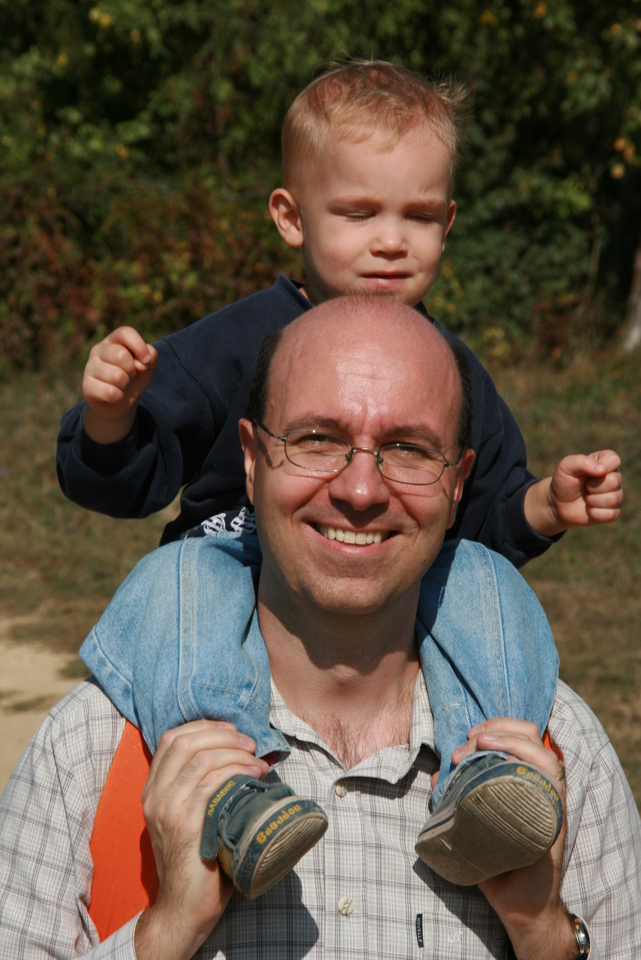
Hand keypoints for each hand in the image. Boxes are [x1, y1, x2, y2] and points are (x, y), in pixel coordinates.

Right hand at [82, 327, 157, 443]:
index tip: (146, 361)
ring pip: (117, 376)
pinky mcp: (86, 386)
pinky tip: (114, 395)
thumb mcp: (147, 366)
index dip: (139, 346)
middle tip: (130, 376)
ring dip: (126, 385)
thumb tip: (143, 361)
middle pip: (121, 355)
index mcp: (113, 340)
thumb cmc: (133, 379)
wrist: (119, 403)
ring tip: (122, 385)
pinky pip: (110, 392)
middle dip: (132, 370)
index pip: (125, 333)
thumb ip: (151, 356)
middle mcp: (98, 350)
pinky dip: (118, 396)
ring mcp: (90, 367)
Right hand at [134, 720, 269, 959]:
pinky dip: (236, 773)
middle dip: (224, 735)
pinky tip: (254, 777)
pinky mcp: (186, 825)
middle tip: (250, 744)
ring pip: (202, 758)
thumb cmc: (196, 858)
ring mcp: (168, 810)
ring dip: (236, 754)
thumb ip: (196, 786)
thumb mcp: (186, 816)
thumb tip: (235, 752)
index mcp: (152, 790)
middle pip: (187, 742)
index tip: (231, 730)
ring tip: (258, 762)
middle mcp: (155, 796)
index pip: (171, 739)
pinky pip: (211, 784)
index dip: (204, 726)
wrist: (183, 906)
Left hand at [449, 719, 575, 959]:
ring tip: (479, 742)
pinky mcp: (554, 818)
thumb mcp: (472, 822)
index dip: (496, 724)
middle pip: (531, 734)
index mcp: (525, 780)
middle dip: (496, 727)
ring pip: (542, 751)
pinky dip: (531, 759)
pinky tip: (505, 759)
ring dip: (508, 738)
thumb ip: (457, 799)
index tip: (468, 735)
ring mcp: (550, 801)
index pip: (522, 734)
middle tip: (468, 741)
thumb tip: (436, 775)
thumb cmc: (495, 862)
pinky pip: (554, 779)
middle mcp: (542, 785)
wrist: (517, 905)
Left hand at [524, 450, 622, 536]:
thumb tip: (602, 470)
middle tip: (584, 487)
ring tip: (586, 498)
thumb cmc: (564, 481)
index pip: (614, 460)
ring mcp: (616, 494)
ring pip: (613, 499)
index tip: (587, 473)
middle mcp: (614, 477)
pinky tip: (589, 509)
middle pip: (614, 481)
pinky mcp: (613, 511)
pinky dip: (595, 513)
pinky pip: (611, 514)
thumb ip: (582, 462)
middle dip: (593, 486)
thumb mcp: (566, 466)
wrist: (558, 503)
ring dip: (592, 500)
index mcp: (605, 461)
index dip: (600, 467)